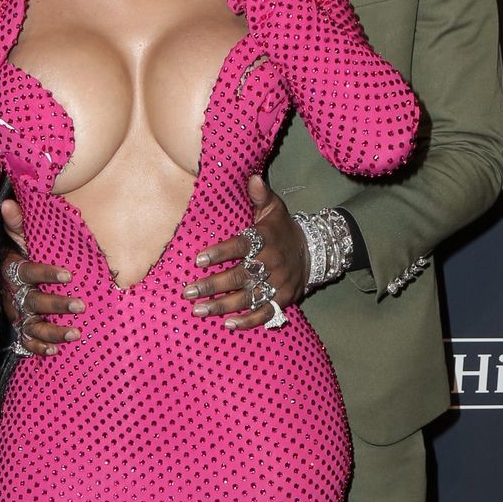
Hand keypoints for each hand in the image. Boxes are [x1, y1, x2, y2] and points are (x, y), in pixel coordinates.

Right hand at [0, 196, 81, 353]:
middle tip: (81, 304)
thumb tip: (8, 202)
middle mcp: (13, 295)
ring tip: (75, 333)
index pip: (28, 273)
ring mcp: (17, 313)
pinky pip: (26, 341)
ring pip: (32, 326)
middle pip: (33, 302)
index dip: (46, 274)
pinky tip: (55, 351)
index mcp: (12, 271)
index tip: (68, 275)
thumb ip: (17, 224)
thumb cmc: (20, 255)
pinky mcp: (19, 328)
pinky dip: (39, 348)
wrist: (3, 277)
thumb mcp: (18, 239)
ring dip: (53, 331)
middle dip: (57, 305)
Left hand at [182, 175, 307, 330]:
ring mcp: (278, 284)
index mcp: (265, 239)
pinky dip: (248, 321)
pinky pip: (265, 313)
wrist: (313, 251)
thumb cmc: (282, 229)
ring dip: (223, 306)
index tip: (198, 260)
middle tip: (189, 291)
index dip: (220, 253)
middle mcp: (272, 263)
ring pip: (248, 298)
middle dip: (213, 285)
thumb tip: (251, 177)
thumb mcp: (274, 209)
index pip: (241, 246)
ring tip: (199, 310)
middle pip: (241, 276)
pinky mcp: (283, 299)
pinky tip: (228, 324)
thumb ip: (260, 195)